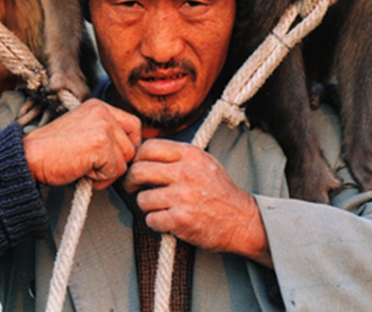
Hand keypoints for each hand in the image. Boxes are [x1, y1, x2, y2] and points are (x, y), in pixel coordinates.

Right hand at [22, 98, 140, 188]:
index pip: (134, 125)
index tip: (115, 158)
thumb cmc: (52, 151)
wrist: (29, 157)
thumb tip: (131, 150)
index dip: (128, 145)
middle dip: (117, 162)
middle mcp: (104, 112)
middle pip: (132, 145)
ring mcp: (103, 127)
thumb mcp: (83, 131)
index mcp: (99, 106)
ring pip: (124, 161)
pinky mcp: (100, 144)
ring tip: (83, 167)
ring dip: (106, 172)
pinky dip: (99, 179)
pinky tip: (81, 171)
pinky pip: (114, 171)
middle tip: (94, 167)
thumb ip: (105, 134)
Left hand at [123, 140, 272, 267]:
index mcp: (190, 154)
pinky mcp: (180, 219)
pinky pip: (151, 219)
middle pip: (138, 170)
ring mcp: (182, 196)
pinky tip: (166, 220)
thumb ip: (179, 155)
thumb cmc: (220, 192)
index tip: (137, 167)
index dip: (137, 158)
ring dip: (146, 206)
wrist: (240, 220)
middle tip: (133, 188)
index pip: (149, 147)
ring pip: (142, 198)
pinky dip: (155, 222)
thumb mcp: (204, 162)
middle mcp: (185, 172)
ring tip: (158, 207)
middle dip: (131, 182)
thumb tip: (146, 153)